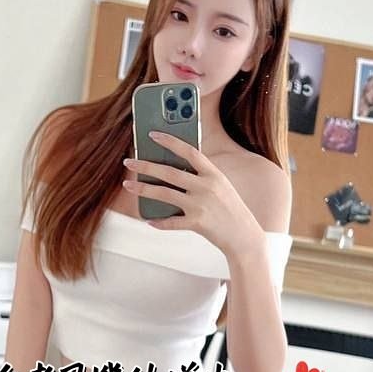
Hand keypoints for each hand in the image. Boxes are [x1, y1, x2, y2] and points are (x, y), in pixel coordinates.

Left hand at [122, 131, 263, 259]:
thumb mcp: (221, 186)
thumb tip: (170, 169)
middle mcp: (206, 187)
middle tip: (129, 161)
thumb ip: (201, 176)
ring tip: (128, 185)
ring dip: (143, 189)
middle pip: (170, 172)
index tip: (152, 135)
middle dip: (146, 166)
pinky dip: (159, 222)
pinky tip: (148, 220)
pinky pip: (171, 222)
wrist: (244, 237)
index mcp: (213, 174)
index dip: (170, 141)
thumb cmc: (230, 209)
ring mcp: (201, 205)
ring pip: (164, 193)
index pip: (189, 151)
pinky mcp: (197, 223)